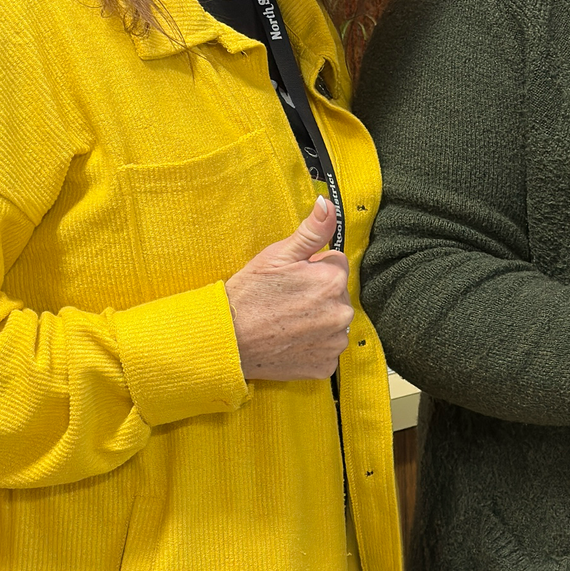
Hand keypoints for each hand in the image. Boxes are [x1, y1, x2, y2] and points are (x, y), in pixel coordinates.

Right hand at [225, 198, 352, 382]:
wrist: (227, 340)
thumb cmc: (249, 295)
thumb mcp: (277, 255)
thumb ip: (311, 231)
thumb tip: (328, 204)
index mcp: (333, 280)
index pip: (335, 263)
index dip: (311, 268)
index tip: (290, 279)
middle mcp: (342, 312)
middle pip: (336, 294)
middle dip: (317, 293)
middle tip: (285, 301)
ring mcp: (335, 342)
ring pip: (332, 321)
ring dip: (316, 320)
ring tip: (285, 321)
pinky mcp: (325, 366)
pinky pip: (326, 349)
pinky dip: (312, 345)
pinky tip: (289, 341)